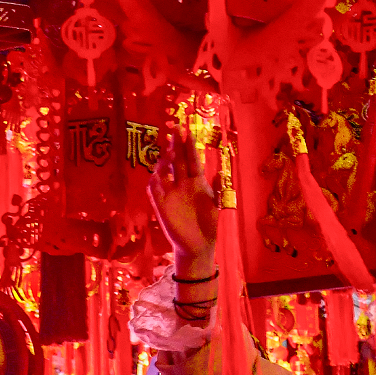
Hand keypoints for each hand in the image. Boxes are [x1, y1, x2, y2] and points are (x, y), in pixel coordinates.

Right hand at [148, 125, 217, 270]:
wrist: (199, 245)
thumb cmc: (208, 224)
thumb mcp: (216, 205)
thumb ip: (217, 189)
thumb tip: (221, 174)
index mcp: (196, 181)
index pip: (192, 160)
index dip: (189, 146)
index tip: (188, 131)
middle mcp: (182, 184)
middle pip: (177, 161)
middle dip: (176, 145)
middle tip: (175, 129)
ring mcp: (171, 193)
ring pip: (164, 172)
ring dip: (165, 161)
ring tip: (170, 152)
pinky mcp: (161, 206)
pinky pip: (154, 191)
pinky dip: (154, 182)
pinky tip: (156, 175)